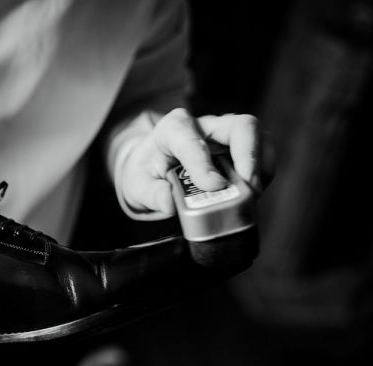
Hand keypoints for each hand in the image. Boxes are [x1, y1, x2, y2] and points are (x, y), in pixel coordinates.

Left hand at [119, 108, 268, 217]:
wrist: (155, 170)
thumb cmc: (148, 173)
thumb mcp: (139, 185)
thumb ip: (153, 194)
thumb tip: (170, 203)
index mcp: (174, 128)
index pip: (191, 138)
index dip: (204, 162)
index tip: (214, 186)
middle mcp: (205, 125)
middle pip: (240, 125)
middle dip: (249, 155)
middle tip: (248, 186)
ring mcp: (227, 136)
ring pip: (258, 138)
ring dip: (261, 167)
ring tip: (252, 194)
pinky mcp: (241, 150)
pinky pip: (262, 155)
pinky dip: (263, 176)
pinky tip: (252, 194)